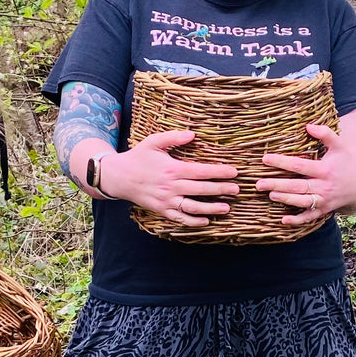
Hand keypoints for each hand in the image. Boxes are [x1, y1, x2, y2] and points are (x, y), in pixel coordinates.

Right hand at [98, 129, 239, 225]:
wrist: (118, 177)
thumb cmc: (138, 157)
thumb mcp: (153, 142)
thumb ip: (173, 137)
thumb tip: (192, 135)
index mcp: (172, 169)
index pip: (201, 171)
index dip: (219, 172)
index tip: (234, 172)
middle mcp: (171, 187)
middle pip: (201, 189)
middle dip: (221, 190)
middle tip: (237, 189)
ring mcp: (166, 201)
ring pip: (193, 207)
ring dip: (211, 208)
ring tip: (227, 207)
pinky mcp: (161, 210)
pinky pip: (179, 218)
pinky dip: (193, 221)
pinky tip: (206, 220)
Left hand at [256, 116, 355, 225]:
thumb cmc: (346, 159)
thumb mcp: (339, 144)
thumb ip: (325, 134)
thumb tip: (308, 126)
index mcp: (325, 169)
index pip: (300, 165)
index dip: (282, 162)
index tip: (265, 159)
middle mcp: (324, 186)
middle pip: (297, 186)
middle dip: (277, 185)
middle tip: (258, 183)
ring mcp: (325, 199)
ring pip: (302, 201)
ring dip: (286, 200)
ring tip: (270, 195)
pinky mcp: (325, 209)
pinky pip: (310, 216)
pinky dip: (298, 220)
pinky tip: (283, 220)